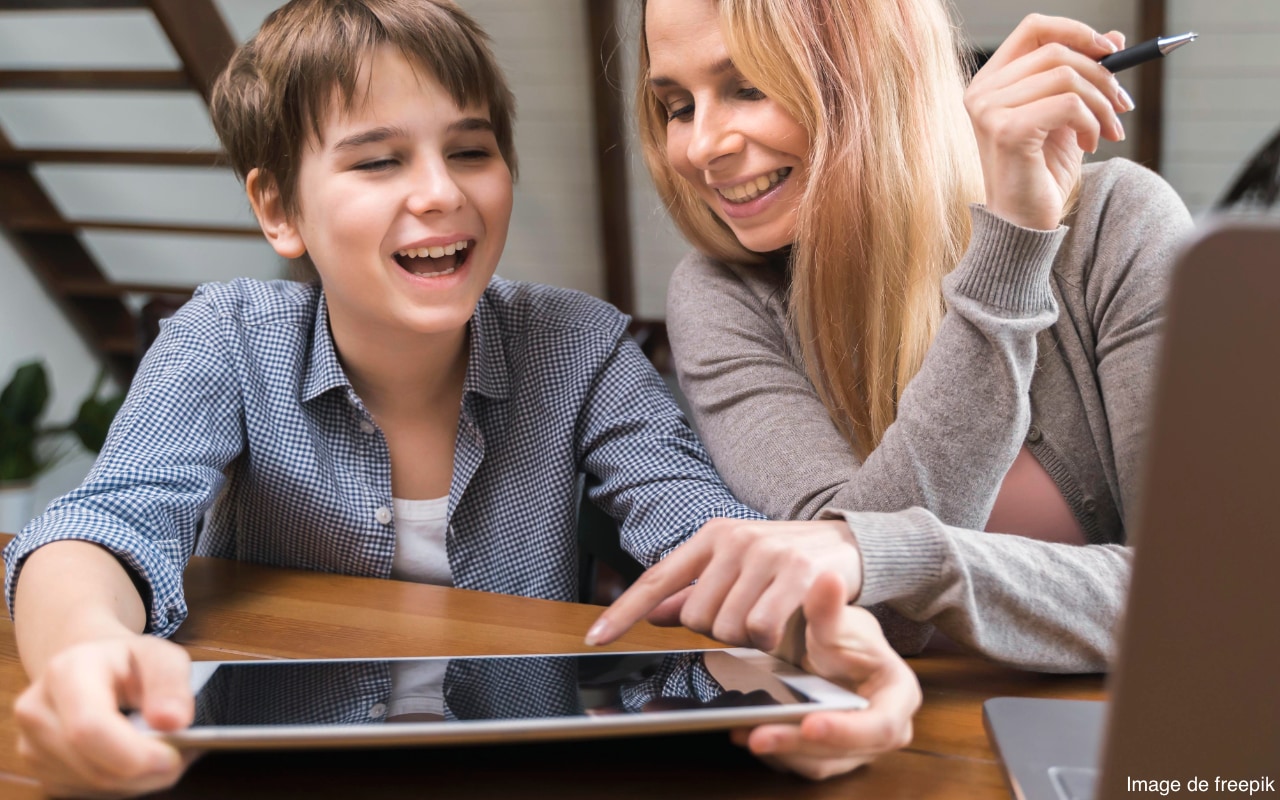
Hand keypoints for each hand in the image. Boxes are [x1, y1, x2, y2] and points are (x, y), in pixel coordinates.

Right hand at [14, 634, 195, 798]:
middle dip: (145, 772)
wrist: (91, 668)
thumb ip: (171, 683)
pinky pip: (87, 793)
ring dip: (138, 780)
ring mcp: (30, 744)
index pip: (90, 728)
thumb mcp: (160, 655)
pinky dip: (121, 785)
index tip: (173, 756)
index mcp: (66, 671)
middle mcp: (36, 709)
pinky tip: (134, 758)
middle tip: (180, 755)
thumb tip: (174, 721)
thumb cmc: (129, 662)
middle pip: (93, 766)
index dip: (134, 753)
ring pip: (93, 785)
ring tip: (160, 750)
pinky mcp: (38, 770)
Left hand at [586, 518, 861, 651]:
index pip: (657, 579)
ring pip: (729, 628)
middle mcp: (735, 540)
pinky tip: (788, 623)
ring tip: (772, 617)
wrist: (849, 543)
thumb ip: (693, 591)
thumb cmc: (784, 561)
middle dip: (718, 632)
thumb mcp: (735, 567)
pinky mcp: (800, 573)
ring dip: (748, 638)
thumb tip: (652, 613)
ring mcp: (767, 554)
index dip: (624, 612)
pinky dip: (772, 640)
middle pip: (696, 619)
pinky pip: (764, 630)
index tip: (596, 638)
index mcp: (712, 536)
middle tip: (748, 616)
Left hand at [732, 572, 921, 779]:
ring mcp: (852, 747)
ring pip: (817, 761)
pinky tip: (742, 731)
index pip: (880, 725)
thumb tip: (828, 578)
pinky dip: (772, 749)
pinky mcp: (824, 753)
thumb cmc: (843, 635)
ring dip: (780, 751)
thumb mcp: (836, 619)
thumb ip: (829, 607)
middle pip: (842, 752)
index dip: (847, 730)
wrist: (830, 647)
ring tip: (743, 731)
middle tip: (760, 735)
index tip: (812, 722)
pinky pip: (798, 761)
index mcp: (896, 698)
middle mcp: (879, 731)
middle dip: (799, 745)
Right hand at [965, 14, 1130, 229]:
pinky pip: (1068, 104)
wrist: (1023, 225)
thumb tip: (1115, 38)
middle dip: (1102, 75)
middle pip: (1057, 51)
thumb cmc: (1040, 173)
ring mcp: (988, 111)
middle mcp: (982, 92)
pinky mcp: (1006, 131)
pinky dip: (1091, 122)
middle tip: (1121, 106)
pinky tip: (1091, 145)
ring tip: (1107, 131)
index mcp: (990, 82)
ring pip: (1067, 76)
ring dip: (1101, 103)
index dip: (1076, 31)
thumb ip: (1083, 77)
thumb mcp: (1068, 117)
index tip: (1111, 51)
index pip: (1034, 28)